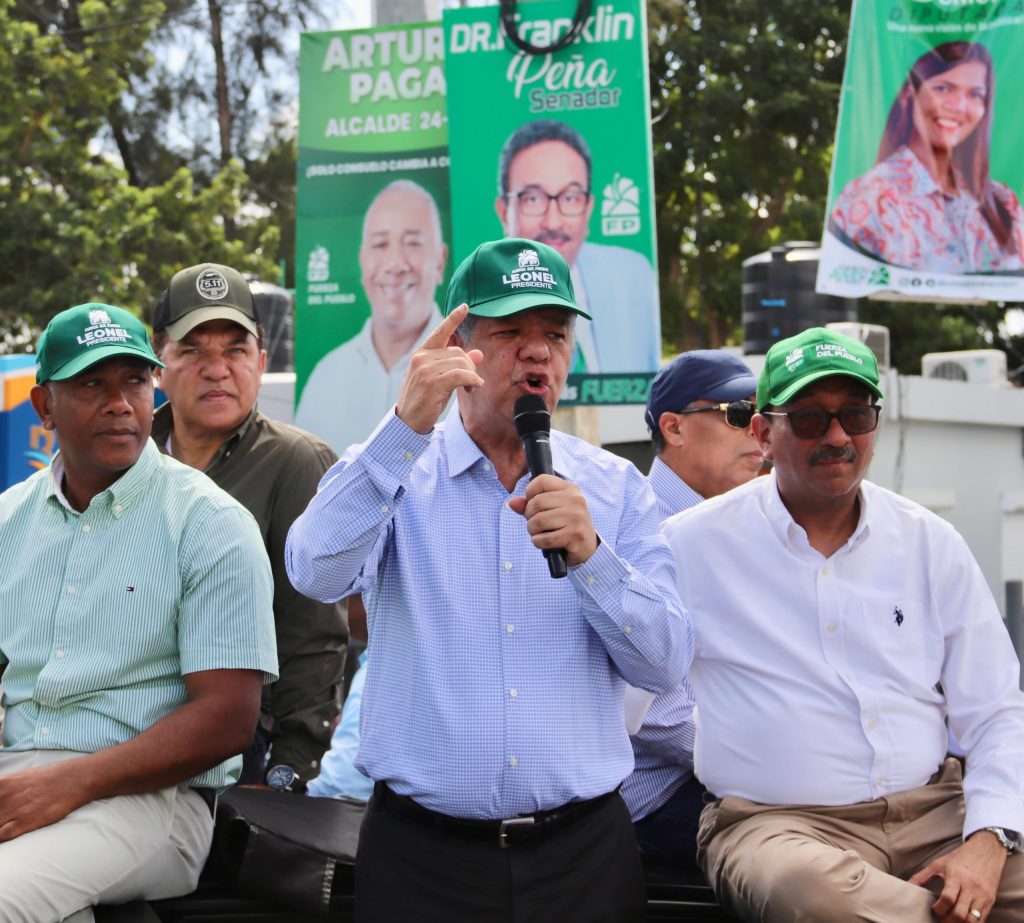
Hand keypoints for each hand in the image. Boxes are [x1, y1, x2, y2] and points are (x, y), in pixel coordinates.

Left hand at [0, 759, 92, 840]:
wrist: (73, 779)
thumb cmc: (47, 778)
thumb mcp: (20, 777)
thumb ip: (3, 789)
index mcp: (1, 784)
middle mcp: (4, 796)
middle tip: (1, 820)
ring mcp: (13, 810)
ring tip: (4, 824)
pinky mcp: (24, 822)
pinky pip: (1, 836)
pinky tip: (3, 835)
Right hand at [395, 304, 483, 433]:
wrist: (407, 421)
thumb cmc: (424, 400)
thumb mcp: (441, 379)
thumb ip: (457, 365)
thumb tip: (479, 354)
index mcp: (421, 353)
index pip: (440, 332)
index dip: (453, 319)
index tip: (465, 307)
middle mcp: (421, 358)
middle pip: (459, 352)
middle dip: (470, 367)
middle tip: (471, 383)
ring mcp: (425, 369)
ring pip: (462, 363)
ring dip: (472, 377)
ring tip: (469, 389)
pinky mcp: (431, 383)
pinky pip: (461, 375)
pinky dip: (472, 381)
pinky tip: (474, 388)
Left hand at [507, 473, 597, 566]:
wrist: (587, 547)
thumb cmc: (566, 525)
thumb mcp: (551, 510)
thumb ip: (530, 504)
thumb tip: (512, 503)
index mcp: (570, 489)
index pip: (541, 480)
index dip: (530, 493)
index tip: (534, 504)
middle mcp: (575, 500)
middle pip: (536, 502)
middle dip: (529, 516)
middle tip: (536, 524)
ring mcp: (576, 517)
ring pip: (538, 521)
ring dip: (533, 531)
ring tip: (540, 533)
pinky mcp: (575, 534)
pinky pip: (544, 538)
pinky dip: (538, 542)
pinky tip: (543, 542)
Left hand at [908, 830, 1006, 921]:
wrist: (986, 851)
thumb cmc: (959, 858)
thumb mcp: (938, 864)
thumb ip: (921, 876)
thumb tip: (906, 886)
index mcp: (956, 876)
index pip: (947, 898)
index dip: (938, 909)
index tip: (933, 910)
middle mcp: (971, 887)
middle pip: (960, 913)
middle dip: (948, 921)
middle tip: (941, 919)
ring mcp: (982, 896)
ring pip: (972, 920)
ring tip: (950, 921)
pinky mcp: (990, 901)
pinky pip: (982, 919)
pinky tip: (962, 921)